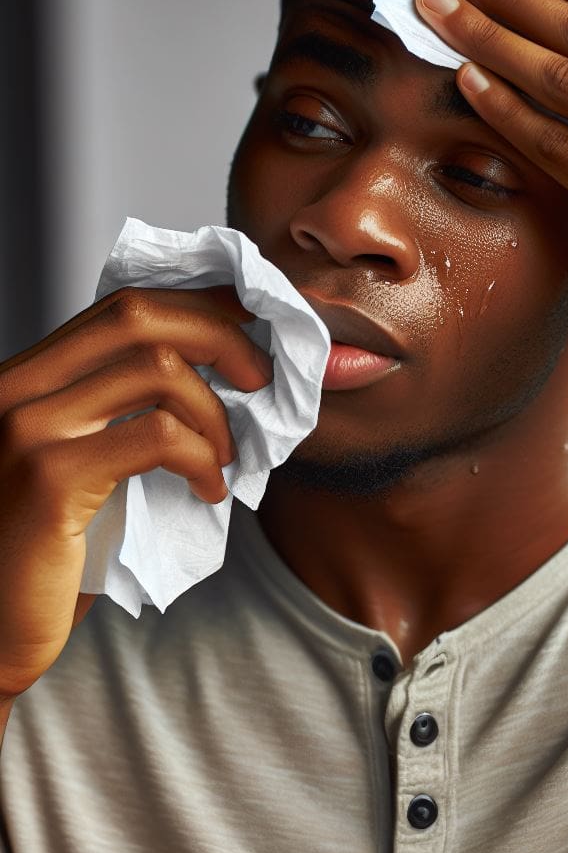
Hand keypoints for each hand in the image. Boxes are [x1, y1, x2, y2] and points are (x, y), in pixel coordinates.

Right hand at [0, 286, 272, 700]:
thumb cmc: (48, 548)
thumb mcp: (86, 459)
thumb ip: (125, 411)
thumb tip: (222, 372)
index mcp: (30, 377)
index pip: (122, 305)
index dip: (199, 305)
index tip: (251, 320)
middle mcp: (17, 387)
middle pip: (140, 317)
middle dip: (221, 337)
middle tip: (259, 379)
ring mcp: (28, 428)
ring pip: (158, 370)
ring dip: (216, 412)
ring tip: (227, 455)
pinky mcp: (50, 477)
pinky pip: (159, 438)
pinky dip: (204, 458)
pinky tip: (209, 489)